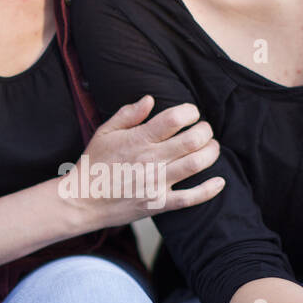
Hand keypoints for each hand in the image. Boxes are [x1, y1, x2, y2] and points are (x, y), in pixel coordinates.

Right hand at [67, 94, 224, 229]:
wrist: (82, 201)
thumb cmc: (93, 163)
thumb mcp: (105, 132)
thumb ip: (128, 114)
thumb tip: (150, 99)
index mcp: (138, 140)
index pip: (174, 119)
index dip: (190, 112)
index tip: (192, 113)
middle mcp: (150, 160)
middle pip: (192, 141)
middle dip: (205, 131)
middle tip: (205, 130)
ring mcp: (156, 183)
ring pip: (196, 164)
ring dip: (211, 153)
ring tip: (212, 148)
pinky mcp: (159, 204)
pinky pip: (190, 198)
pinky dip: (209, 190)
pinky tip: (220, 181)